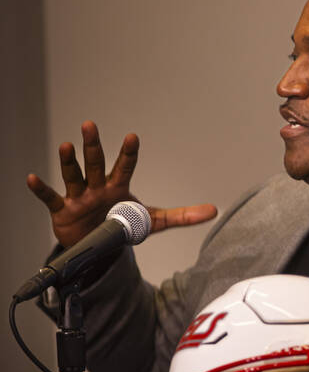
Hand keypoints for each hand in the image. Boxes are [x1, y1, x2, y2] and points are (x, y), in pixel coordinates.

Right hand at [26, 120, 217, 248]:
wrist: (99, 246)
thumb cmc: (123, 225)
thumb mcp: (153, 221)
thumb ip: (182, 215)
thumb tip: (213, 210)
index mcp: (118, 186)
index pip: (125, 166)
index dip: (129, 153)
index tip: (133, 137)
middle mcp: (97, 187)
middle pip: (96, 163)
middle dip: (93, 146)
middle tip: (89, 125)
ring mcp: (79, 197)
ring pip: (74, 176)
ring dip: (69, 162)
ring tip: (66, 145)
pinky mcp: (63, 211)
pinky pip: (51, 198)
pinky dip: (42, 189)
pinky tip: (33, 178)